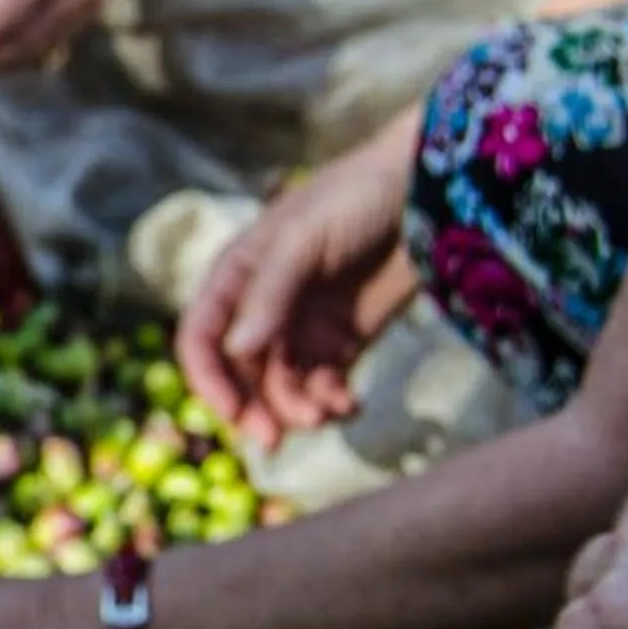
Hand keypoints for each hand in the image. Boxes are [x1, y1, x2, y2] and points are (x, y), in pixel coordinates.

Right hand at [174, 133, 418, 453]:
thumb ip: (269, 296)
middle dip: (253, 407)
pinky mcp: (344, 341)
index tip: (234, 414)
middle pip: (239, 373)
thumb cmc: (353, 198)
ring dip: (296, 409)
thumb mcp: (303, 240)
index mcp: (236, 277)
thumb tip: (235, 353)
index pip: (201, 338)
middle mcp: (261, 307)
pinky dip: (332, 404)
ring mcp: (302, 326)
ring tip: (327, 414)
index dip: (209, 380)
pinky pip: (325, 387)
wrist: (426, 189)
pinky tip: (351, 405)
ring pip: (282, 387)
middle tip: (274, 439)